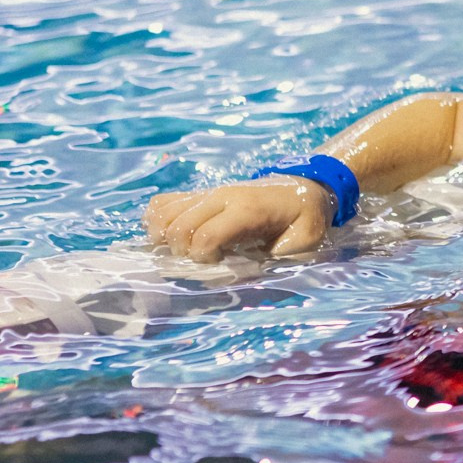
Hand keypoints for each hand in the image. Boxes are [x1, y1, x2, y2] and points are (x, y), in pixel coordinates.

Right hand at [144, 178, 333, 261]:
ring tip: (184, 252)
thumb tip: (245, 275)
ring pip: (163, 212)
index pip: (206, 234)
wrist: (304, 186)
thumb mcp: (305, 242)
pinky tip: (172, 238)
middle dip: (182, 253)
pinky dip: (157, 222)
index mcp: (248, 209)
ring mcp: (207, 193)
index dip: (202, 258)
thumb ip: (278, 259)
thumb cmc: (306, 219)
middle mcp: (222, 196)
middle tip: (201, 262)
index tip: (216, 265)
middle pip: (178, 226)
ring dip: (164, 238)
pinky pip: (162, 204)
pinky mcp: (199, 194)